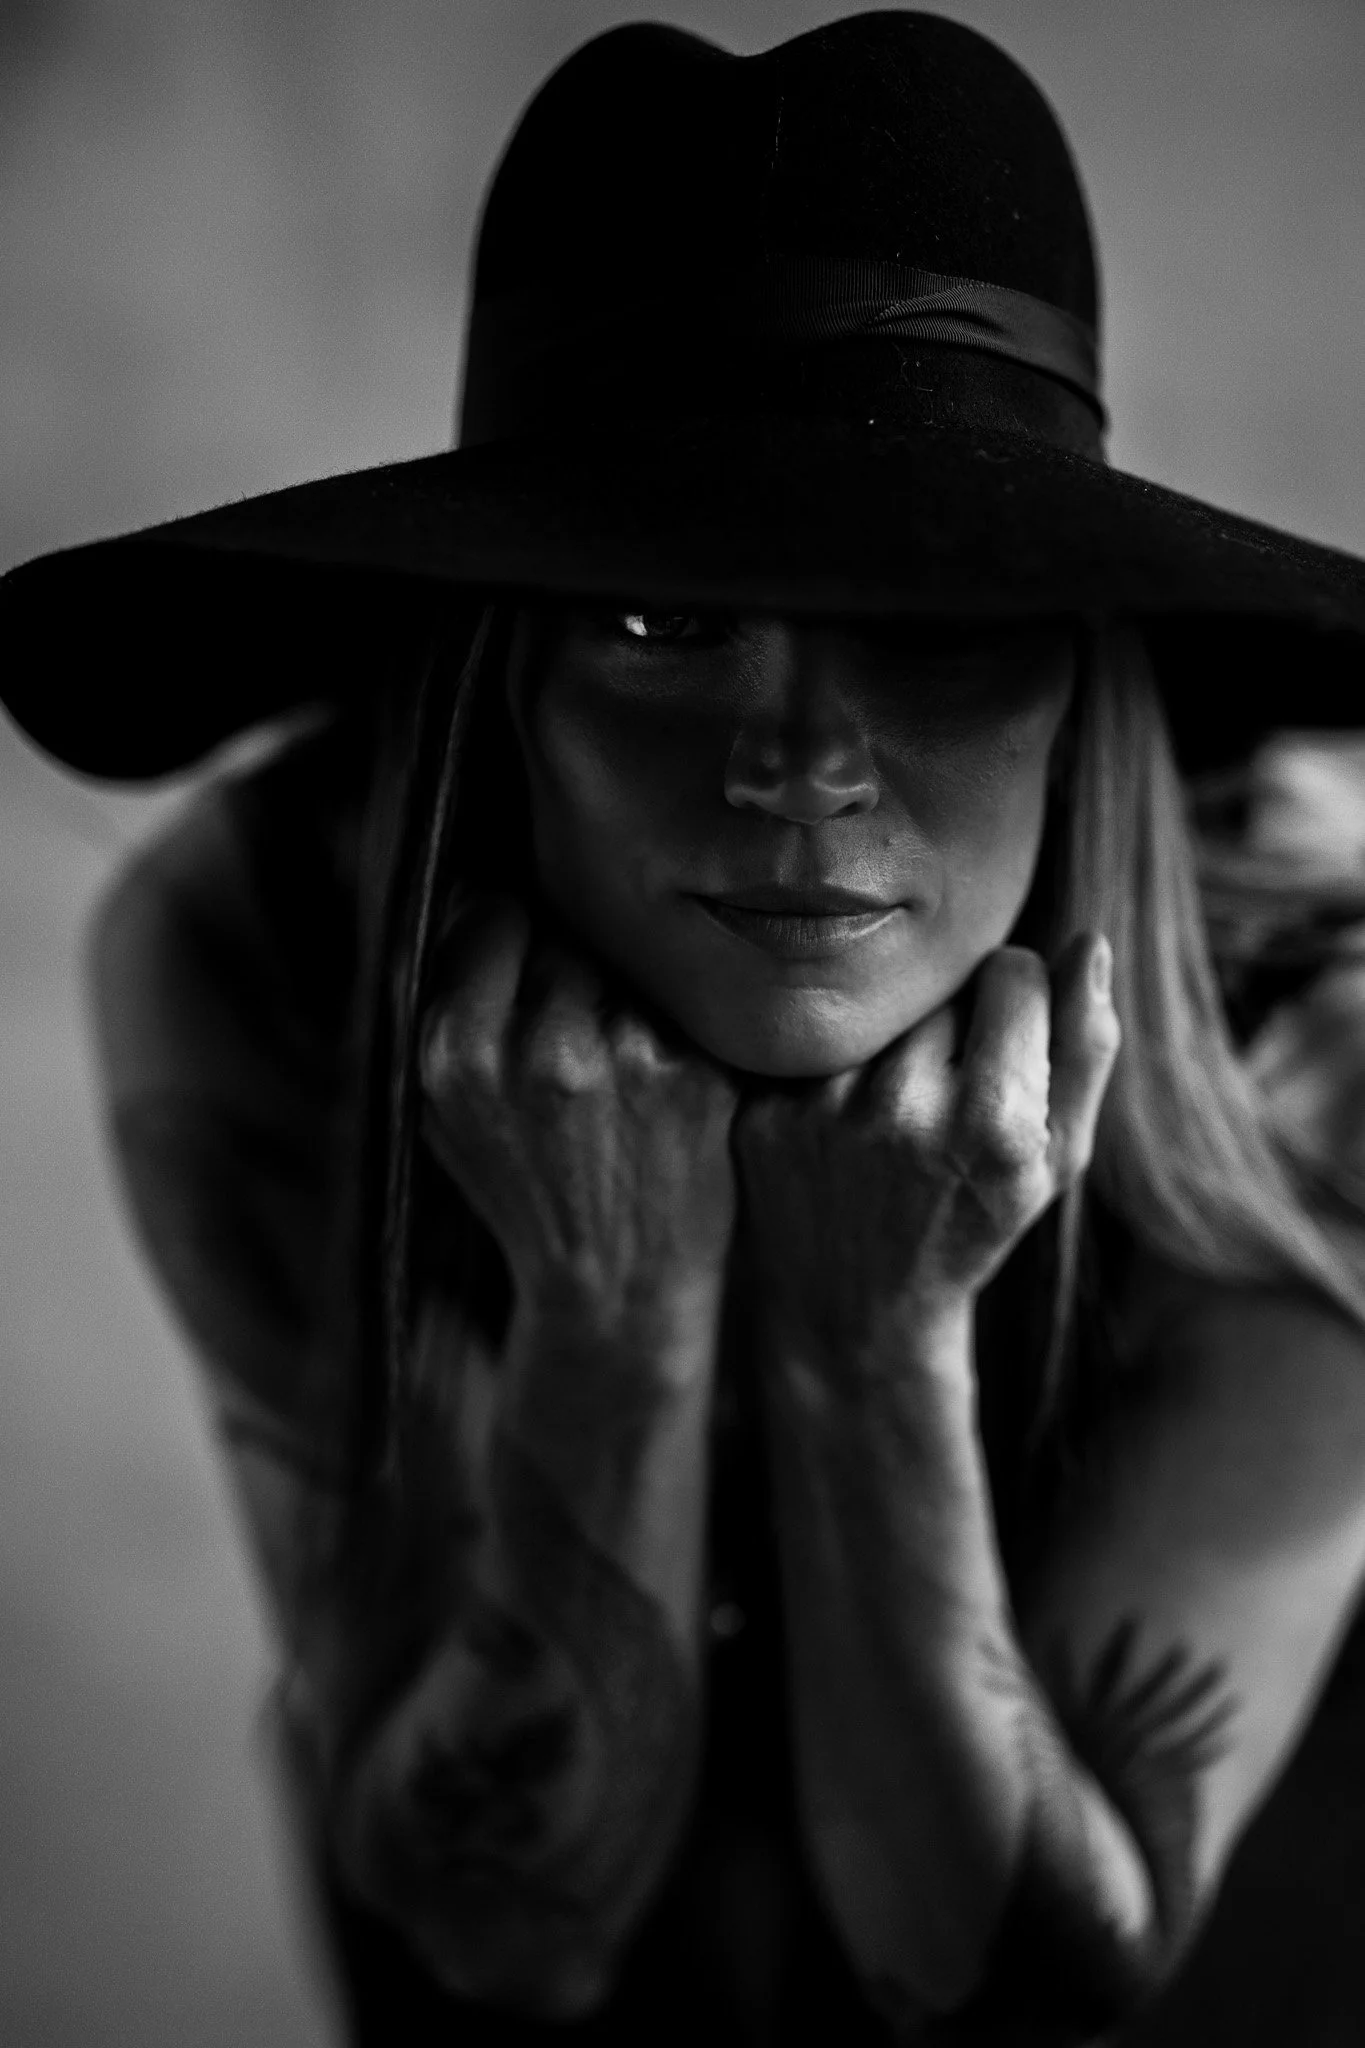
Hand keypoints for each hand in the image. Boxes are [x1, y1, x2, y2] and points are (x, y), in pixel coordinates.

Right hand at [419, 897, 738, 1341]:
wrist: (615, 1291)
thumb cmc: (525, 1190)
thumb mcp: (443, 1111)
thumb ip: (444, 1003)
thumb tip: (471, 888)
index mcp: (459, 1050)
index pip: (491, 911)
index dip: (510, 932)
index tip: (523, 961)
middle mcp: (541, 1048)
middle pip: (565, 928)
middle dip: (571, 961)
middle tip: (577, 1024)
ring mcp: (625, 1056)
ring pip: (627, 960)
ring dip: (625, 990)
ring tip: (617, 1059)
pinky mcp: (694, 1072)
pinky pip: (678, 1001)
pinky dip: (673, 1026)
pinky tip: (659, 1080)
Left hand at [734, 936, 1119, 1359]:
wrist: (854, 1309)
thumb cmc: (973, 1220)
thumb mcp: (1058, 1157)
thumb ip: (1087, 1048)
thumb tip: (1090, 940)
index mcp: (996, 1121)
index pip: (1012, 969)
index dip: (1016, 1002)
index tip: (1003, 1052)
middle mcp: (905, 1109)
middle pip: (939, 981)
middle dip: (951, 1017)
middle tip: (944, 1088)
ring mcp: (823, 1109)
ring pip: (875, 1000)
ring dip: (891, 1031)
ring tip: (895, 1102)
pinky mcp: (763, 1110)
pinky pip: (816, 1034)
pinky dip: (833, 1060)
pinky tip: (840, 1117)